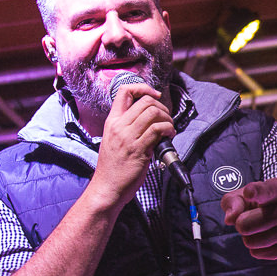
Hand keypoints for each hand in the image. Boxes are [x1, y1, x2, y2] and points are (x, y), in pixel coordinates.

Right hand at [88, 80, 174, 208]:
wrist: (107, 187)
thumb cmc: (113, 167)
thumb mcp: (114, 139)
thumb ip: (127, 127)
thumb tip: (149, 118)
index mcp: (112, 121)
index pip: (124, 91)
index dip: (143, 88)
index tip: (155, 95)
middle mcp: (119, 126)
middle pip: (145, 101)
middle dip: (162, 107)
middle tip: (166, 119)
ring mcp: (128, 137)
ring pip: (153, 112)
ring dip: (167, 118)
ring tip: (169, 129)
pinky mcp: (138, 149)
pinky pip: (157, 130)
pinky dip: (168, 129)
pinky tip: (169, 136)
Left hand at [221, 179, 276, 259]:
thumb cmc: (273, 202)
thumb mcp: (255, 192)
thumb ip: (234, 200)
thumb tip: (230, 219)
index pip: (263, 191)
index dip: (254, 192)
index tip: (250, 193)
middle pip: (243, 225)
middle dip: (242, 223)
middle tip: (253, 218)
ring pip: (249, 242)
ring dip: (250, 237)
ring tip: (263, 228)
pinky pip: (257, 253)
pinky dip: (258, 248)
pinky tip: (270, 238)